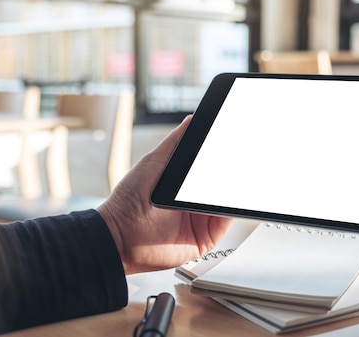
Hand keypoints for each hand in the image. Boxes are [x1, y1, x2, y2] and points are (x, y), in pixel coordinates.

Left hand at [98, 116, 232, 273]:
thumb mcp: (153, 161)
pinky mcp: (205, 239)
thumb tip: (191, 121)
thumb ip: (174, 142)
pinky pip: (224, 223)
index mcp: (184, 184)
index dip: (222, 158)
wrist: (119, 234)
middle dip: (231, 173)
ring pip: (226, 203)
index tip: (232, 145)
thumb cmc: (128, 199)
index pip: (211, 169)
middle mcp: (194, 202)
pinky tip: (228, 198)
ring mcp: (201, 220)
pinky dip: (230, 211)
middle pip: (221, 186)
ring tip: (237, 176)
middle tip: (239, 160)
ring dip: (232, 191)